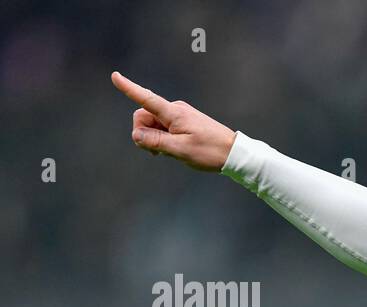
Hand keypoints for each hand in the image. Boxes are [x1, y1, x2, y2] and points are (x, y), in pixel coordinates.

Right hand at [110, 71, 236, 171]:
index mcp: (174, 113)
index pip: (146, 99)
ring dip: (153, 138)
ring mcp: (180, 116)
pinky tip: (172, 149)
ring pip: (153, 124)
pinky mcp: (184, 123)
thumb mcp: (180, 150)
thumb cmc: (210, 151)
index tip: (115, 76)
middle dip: (143, 133)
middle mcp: (175, 110)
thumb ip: (155, 142)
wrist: (234, 153)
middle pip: (145, 116)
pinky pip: (164, 127)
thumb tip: (136, 135)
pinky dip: (162, 138)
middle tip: (157, 152)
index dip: (129, 88)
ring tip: (169, 152)